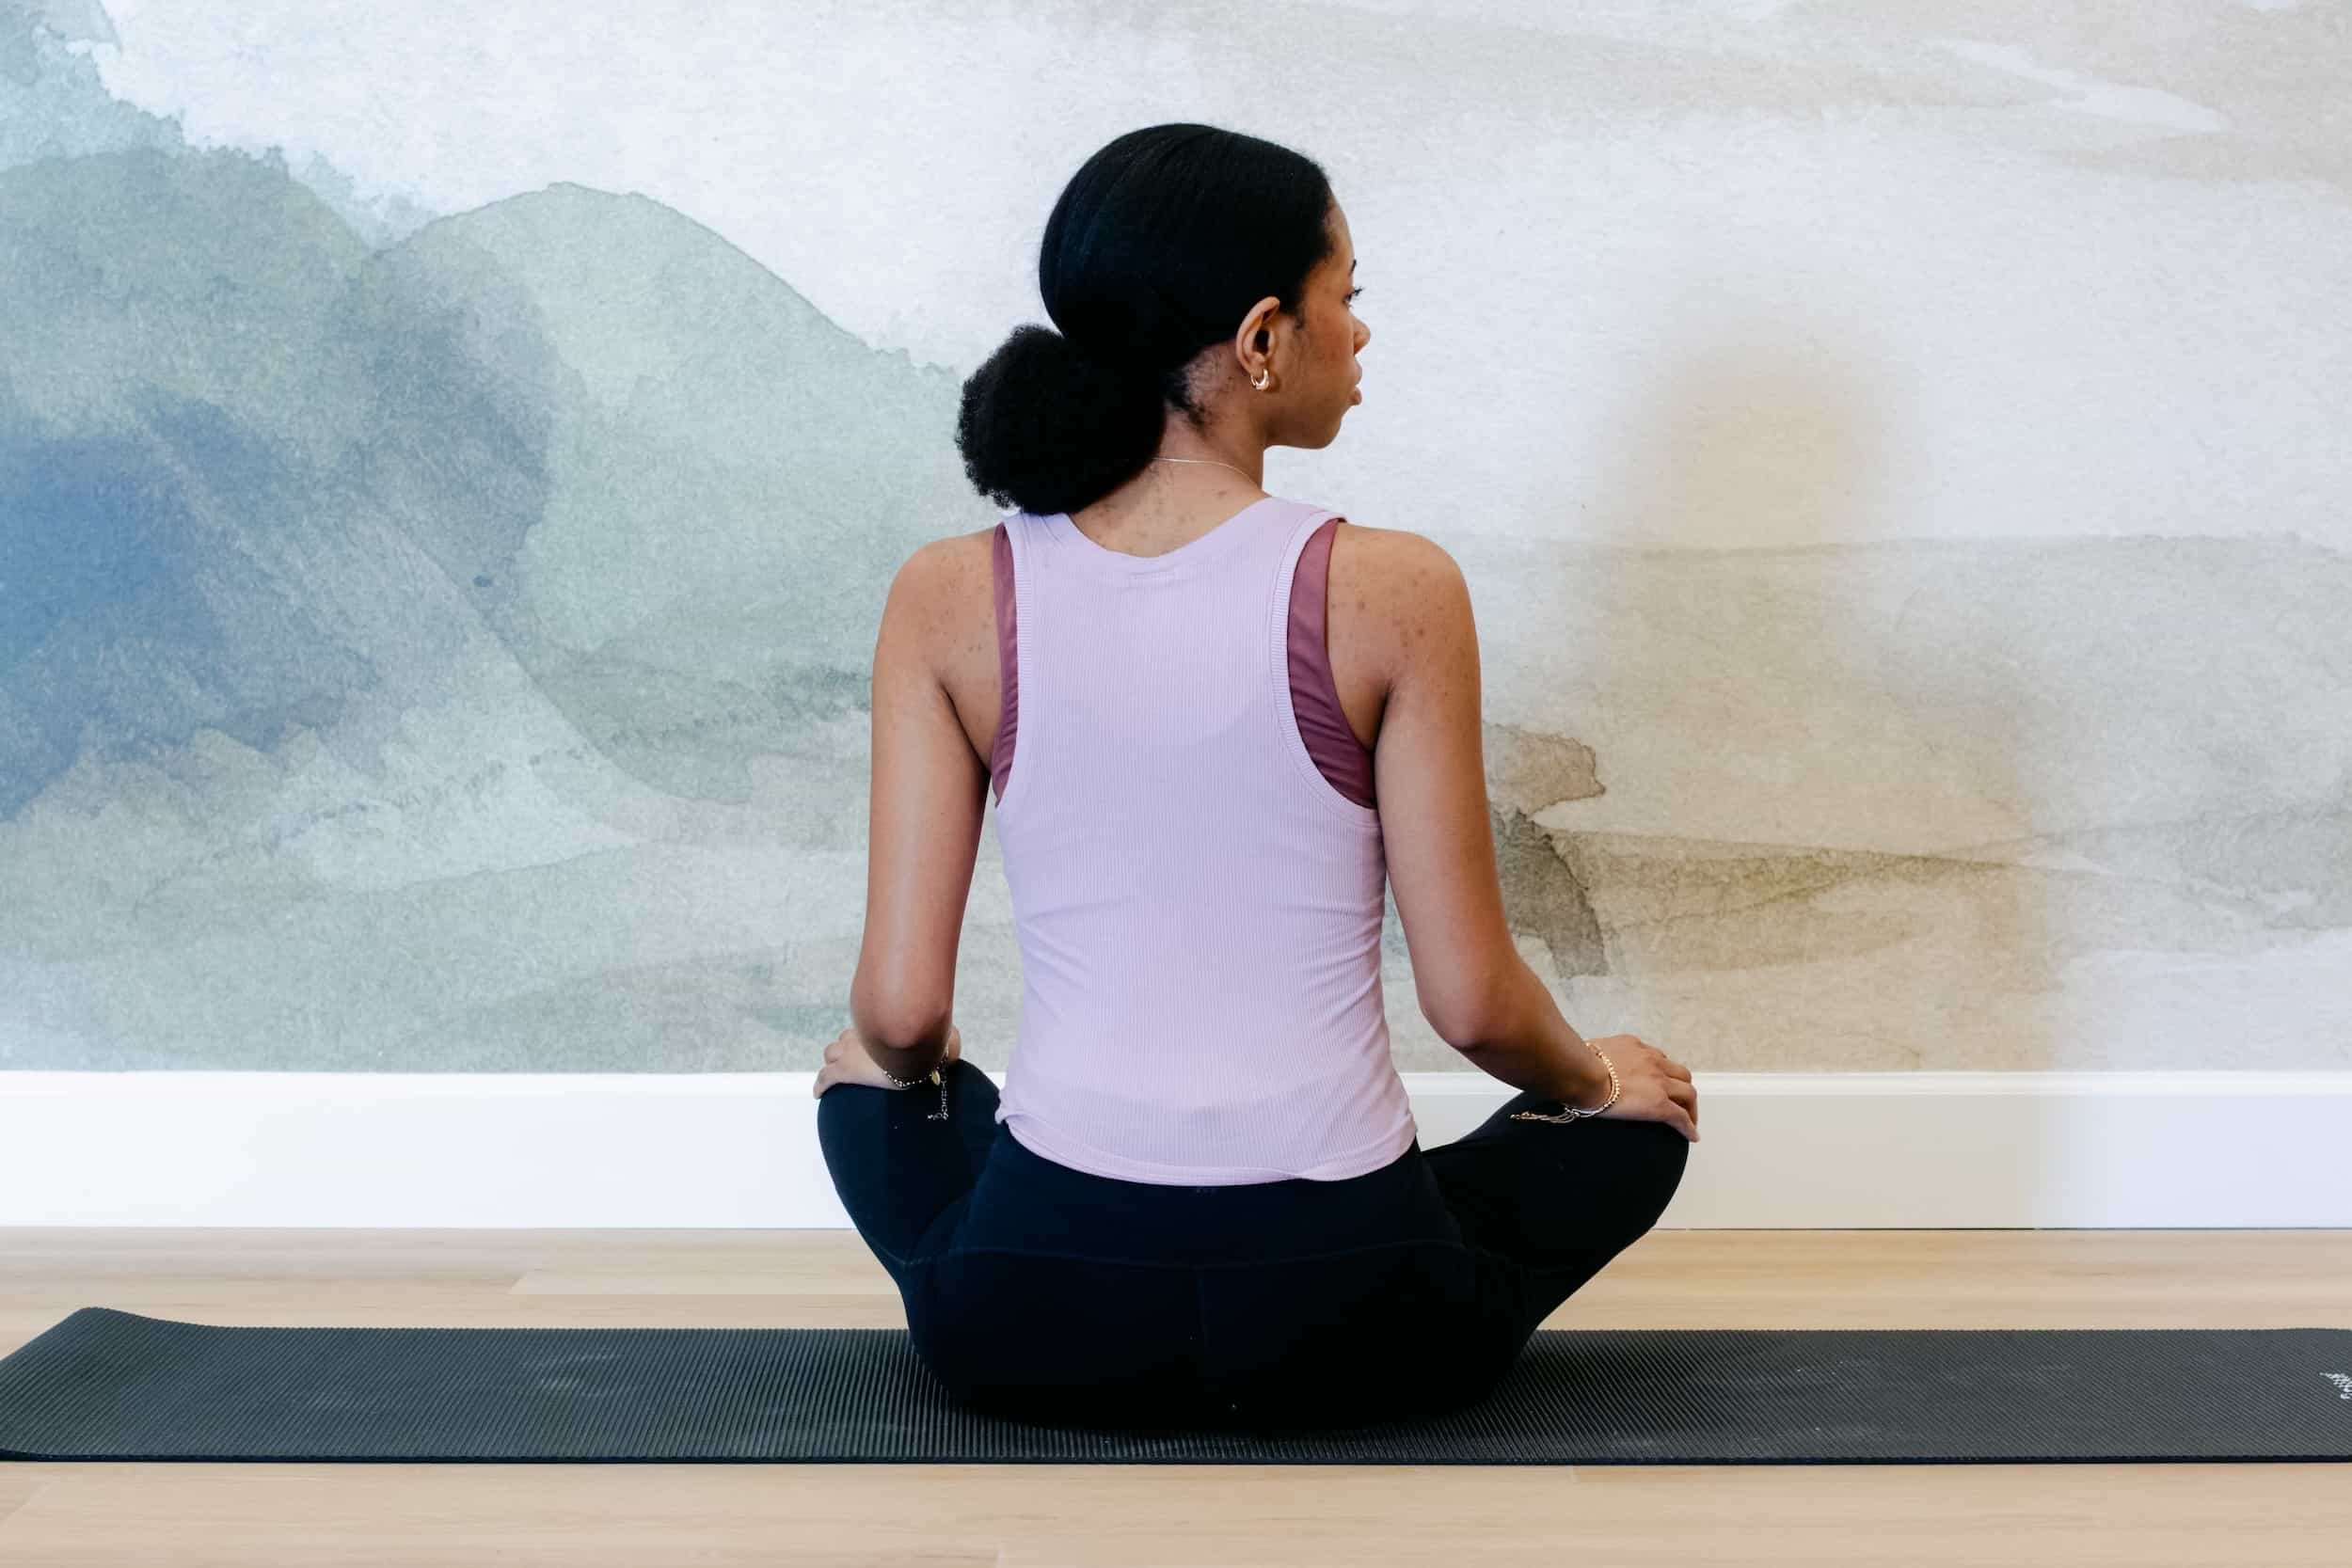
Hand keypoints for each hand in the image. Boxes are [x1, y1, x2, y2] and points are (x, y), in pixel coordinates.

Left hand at [811, 1022, 961, 1098]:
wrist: (910, 1049)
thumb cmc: (926, 1039)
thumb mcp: (946, 1038)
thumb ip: (949, 1043)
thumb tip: (953, 1053)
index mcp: (882, 1027)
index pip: (867, 1028)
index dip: (869, 1038)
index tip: (875, 1047)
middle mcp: (861, 1035)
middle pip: (844, 1039)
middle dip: (846, 1048)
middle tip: (856, 1060)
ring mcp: (850, 1052)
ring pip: (832, 1053)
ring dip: (835, 1061)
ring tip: (838, 1072)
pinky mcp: (842, 1071)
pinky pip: (824, 1078)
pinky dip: (821, 1085)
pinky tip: (818, 1093)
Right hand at [1577, 1034, 1698, 1140]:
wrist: (1583, 1074)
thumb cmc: (1576, 1065)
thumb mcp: (1590, 1052)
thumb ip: (1596, 1058)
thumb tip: (1587, 1066)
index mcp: (1634, 1047)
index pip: (1657, 1057)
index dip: (1662, 1072)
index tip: (1660, 1082)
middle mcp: (1651, 1060)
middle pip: (1679, 1074)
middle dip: (1681, 1087)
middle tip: (1679, 1101)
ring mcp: (1659, 1082)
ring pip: (1687, 1093)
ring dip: (1689, 1106)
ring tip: (1688, 1119)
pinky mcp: (1659, 1103)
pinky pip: (1681, 1116)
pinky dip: (1689, 1126)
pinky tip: (1691, 1136)